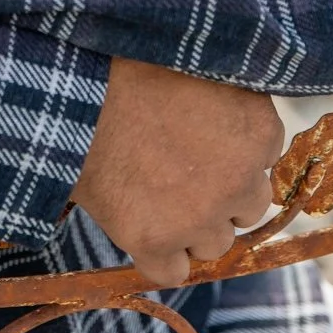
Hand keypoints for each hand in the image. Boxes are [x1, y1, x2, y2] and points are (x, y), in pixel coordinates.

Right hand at [71, 56, 283, 287]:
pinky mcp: (154, 241)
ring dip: (191, 227)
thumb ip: (230, 94)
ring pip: (214, 244)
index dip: (230, 151)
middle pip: (246, 207)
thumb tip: (234, 117)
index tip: (201, 139)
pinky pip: (172, 271)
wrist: (69, 85)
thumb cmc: (129, 61)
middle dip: (218, 194)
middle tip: (177, 168)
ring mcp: (198, 216)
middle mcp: (240, 178)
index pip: (264, 159)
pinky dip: (158, 255)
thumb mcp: (199, 62)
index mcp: (257, 128)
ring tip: (151, 192)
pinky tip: (139, 226)